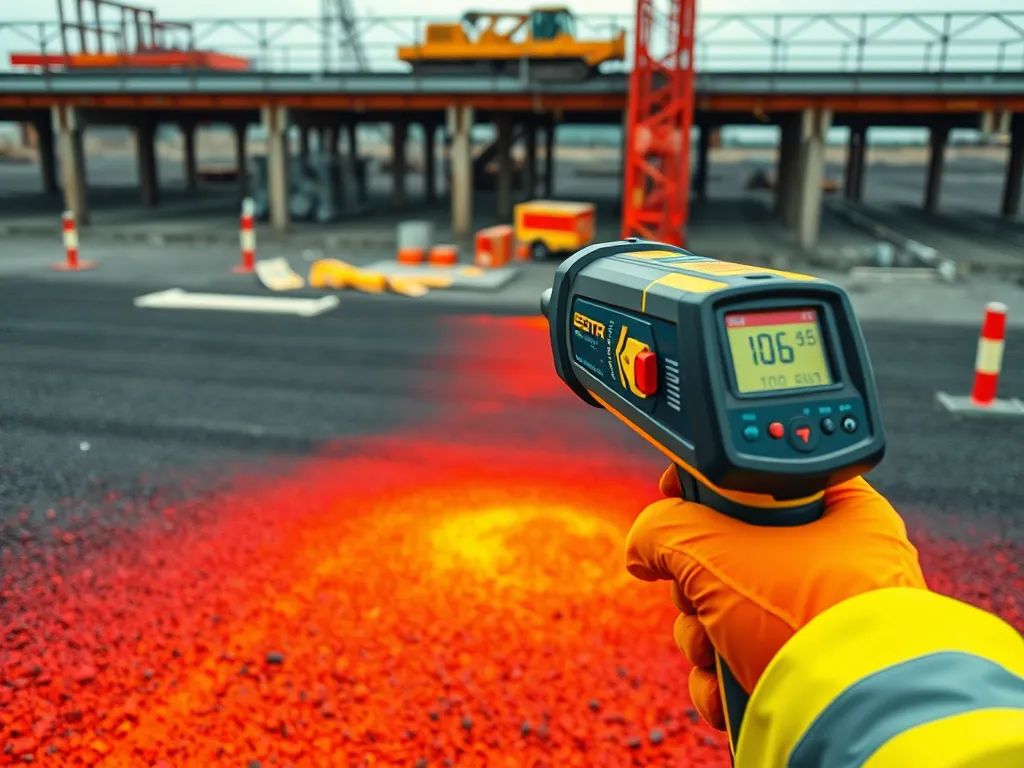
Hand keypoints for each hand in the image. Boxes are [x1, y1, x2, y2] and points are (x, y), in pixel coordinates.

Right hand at [625, 466, 927, 729]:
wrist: (855, 718)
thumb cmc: (806, 617)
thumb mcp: (716, 550)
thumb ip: (665, 527)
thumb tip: (644, 542)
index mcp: (840, 511)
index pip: (761, 477)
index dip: (709, 483)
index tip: (673, 494)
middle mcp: (837, 562)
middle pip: (733, 549)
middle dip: (693, 580)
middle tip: (694, 590)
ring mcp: (823, 621)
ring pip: (731, 607)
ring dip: (700, 632)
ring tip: (710, 647)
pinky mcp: (808, 670)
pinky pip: (746, 656)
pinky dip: (722, 673)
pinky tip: (721, 684)